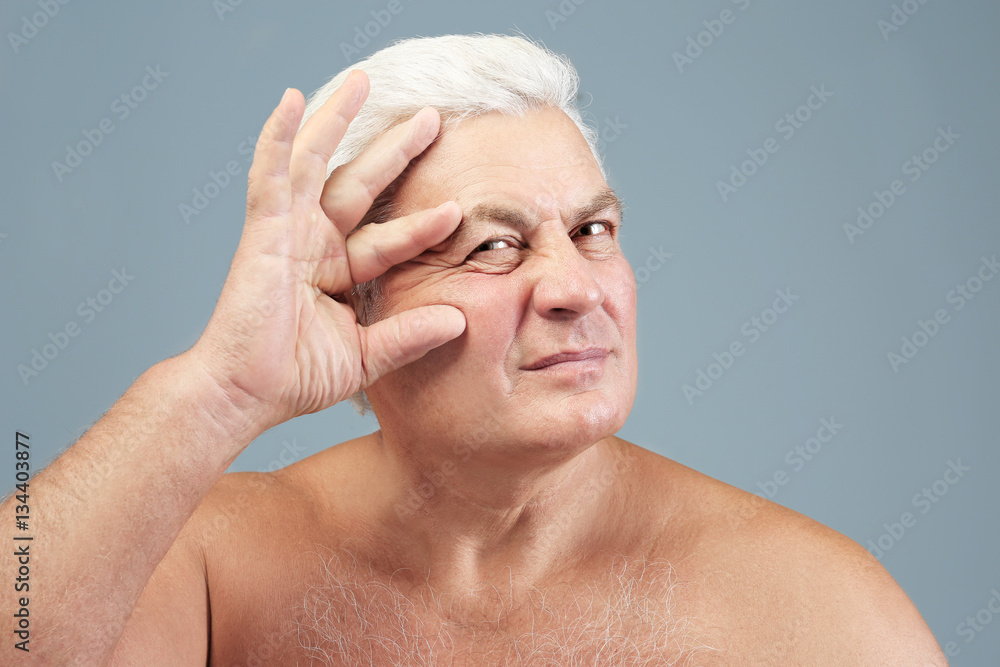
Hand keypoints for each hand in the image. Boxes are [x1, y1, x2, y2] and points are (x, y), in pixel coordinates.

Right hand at [190, 71, 464, 430]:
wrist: (246, 394)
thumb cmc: (295, 378)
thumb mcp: (366, 355)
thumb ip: (409, 335)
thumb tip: (459, 320)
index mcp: (338, 271)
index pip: (389, 238)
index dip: (422, 223)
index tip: (459, 208)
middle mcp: (315, 245)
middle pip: (361, 185)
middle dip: (395, 151)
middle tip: (431, 118)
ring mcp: (287, 233)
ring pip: (316, 164)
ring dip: (337, 122)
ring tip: (362, 82)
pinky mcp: (263, 231)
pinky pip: (271, 176)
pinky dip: (278, 137)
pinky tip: (292, 101)